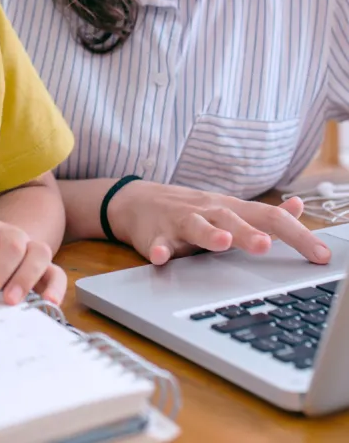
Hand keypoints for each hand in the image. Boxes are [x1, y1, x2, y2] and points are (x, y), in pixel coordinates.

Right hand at [107, 181, 331, 265]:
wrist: (137, 201)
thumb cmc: (190, 210)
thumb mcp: (229, 208)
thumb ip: (263, 214)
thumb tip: (300, 207)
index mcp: (230, 209)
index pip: (269, 218)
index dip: (297, 235)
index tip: (322, 256)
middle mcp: (208, 212)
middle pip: (232, 219)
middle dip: (250, 234)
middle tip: (267, 246)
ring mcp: (179, 222)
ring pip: (196, 226)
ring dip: (209, 234)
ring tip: (222, 243)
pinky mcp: (154, 234)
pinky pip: (156, 243)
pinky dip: (158, 250)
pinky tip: (160, 258)